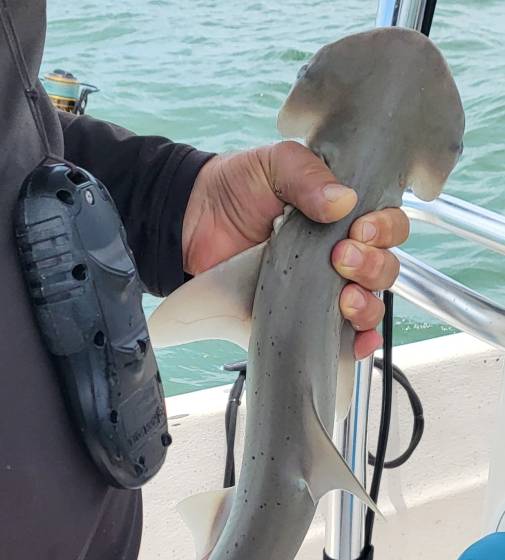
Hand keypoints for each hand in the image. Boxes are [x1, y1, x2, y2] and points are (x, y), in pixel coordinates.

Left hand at [182, 140, 408, 358]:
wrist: (190, 223)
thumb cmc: (233, 190)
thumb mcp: (272, 165)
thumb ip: (307, 174)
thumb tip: (343, 201)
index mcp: (343, 216)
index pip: (388, 226)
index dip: (385, 230)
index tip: (359, 229)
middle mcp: (340, 254)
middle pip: (385, 269)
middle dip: (373, 267)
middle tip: (342, 257)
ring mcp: (321, 289)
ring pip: (368, 305)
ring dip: (367, 305)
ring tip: (343, 298)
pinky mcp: (300, 317)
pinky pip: (339, 338)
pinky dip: (357, 342)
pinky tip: (355, 340)